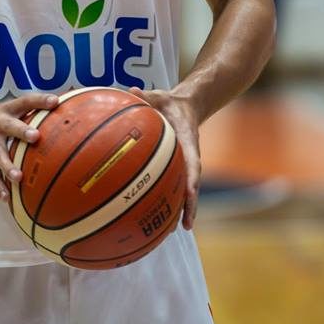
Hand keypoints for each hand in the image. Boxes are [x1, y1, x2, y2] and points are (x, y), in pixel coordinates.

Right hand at [0, 93, 58, 200]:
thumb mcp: (8, 110)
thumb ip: (31, 112)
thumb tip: (61, 110)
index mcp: (7, 111)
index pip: (25, 101)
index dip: (39, 100)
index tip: (54, 101)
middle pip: (10, 126)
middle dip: (22, 131)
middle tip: (35, 136)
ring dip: (8, 166)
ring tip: (18, 177)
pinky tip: (6, 197)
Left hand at [128, 87, 200, 229]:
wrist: (187, 105)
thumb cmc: (169, 102)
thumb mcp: (159, 96)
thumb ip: (146, 96)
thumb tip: (130, 90)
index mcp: (188, 142)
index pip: (193, 164)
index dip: (192, 181)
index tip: (191, 197)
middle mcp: (189, 158)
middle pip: (191, 186)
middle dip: (189, 206)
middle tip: (184, 226)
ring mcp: (183, 165)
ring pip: (181, 190)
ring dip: (177, 209)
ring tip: (166, 233)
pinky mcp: (175, 167)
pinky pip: (168, 185)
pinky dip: (161, 200)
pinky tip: (146, 216)